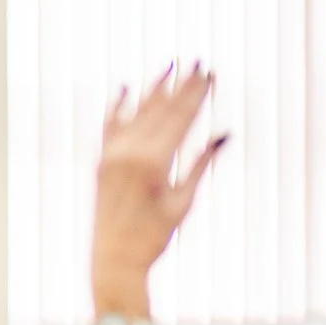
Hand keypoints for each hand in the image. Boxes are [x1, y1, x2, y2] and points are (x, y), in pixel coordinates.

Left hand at [92, 66, 226, 314]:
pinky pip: (109, 128)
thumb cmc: (154, 238)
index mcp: (153, 163)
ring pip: (135, 113)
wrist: (114, 261)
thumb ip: (200, 165)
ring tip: (169, 66)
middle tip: (196, 63)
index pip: (180, 118)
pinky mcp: (100, 164)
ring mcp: (111, 157)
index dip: (196, 95)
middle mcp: (128, 154)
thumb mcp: (183, 203)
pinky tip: (124, 89)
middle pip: (160, 110)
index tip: (209, 74)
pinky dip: (117, 108)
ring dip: (153, 89)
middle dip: (180, 86)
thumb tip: (225, 135)